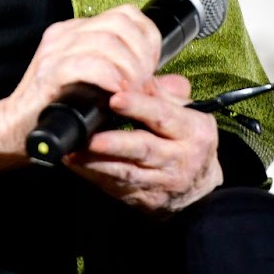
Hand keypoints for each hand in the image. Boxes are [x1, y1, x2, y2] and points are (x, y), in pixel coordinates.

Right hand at [0, 5, 161, 176]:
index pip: (126, 15)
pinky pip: (84, 63)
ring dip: (128, 69)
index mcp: (80, 32)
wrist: (17, 131)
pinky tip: (116, 93)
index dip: (148, 40)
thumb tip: (180, 86)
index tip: (151, 70)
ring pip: (105, 41)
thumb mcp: (109, 93)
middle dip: (142, 56)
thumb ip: (142, 86)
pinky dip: (107, 77)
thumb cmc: (62, 112)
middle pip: (120, 24)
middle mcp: (68, 34)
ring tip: (132, 93)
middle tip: (143, 85)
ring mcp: (56, 50)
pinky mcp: (48, 72)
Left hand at [65, 72, 223, 214]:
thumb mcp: (186, 112)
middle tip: (90, 137)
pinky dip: (94, 176)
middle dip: (115, 144)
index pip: (163, 116)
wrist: (199, 188)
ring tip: (74, 151)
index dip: (139, 107)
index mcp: (193, 131)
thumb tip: (132, 73)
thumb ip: (160, 92)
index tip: (115, 98)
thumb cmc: (187, 138)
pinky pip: (117, 187)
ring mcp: (162, 182)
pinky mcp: (146, 199)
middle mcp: (180, 159)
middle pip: (144, 149)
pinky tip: (76, 164)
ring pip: (127, 172)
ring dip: (97, 162)